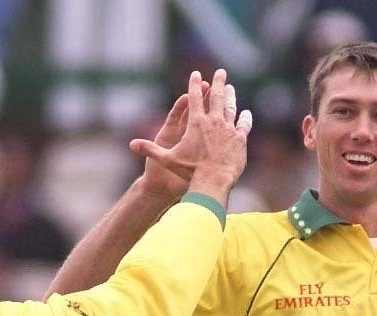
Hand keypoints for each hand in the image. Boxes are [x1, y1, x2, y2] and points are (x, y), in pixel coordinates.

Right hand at [131, 69, 252, 205]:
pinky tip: (245, 113)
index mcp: (196, 123)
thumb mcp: (168, 160)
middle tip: (221, 72)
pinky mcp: (240, 139)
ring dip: (231, 96)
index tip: (196, 74)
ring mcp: (228, 129)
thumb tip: (131, 145)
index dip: (194, 85)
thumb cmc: (190, 171)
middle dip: (218, 83)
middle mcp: (214, 121)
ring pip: (230, 108)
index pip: (194, 98)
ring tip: (231, 88)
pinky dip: (244, 118)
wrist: (214, 181)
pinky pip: (243, 125)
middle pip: (216, 97)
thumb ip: (151, 150)